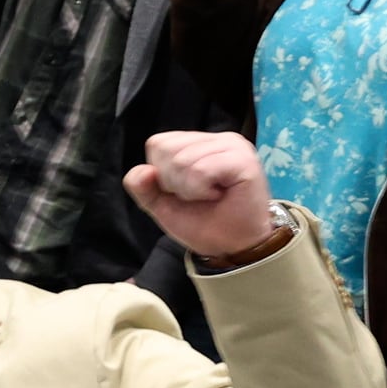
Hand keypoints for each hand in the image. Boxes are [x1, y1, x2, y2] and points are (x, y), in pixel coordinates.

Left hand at [122, 130, 276, 258]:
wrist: (233, 248)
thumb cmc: (204, 222)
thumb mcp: (161, 204)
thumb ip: (142, 186)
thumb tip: (143, 171)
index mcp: (199, 143)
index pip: (158, 144)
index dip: (161, 174)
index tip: (185, 190)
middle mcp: (218, 139)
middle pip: (166, 150)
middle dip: (173, 182)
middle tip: (199, 195)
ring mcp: (233, 146)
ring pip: (181, 161)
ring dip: (189, 189)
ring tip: (210, 196)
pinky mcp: (244, 160)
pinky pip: (200, 170)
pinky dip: (200, 190)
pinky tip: (218, 195)